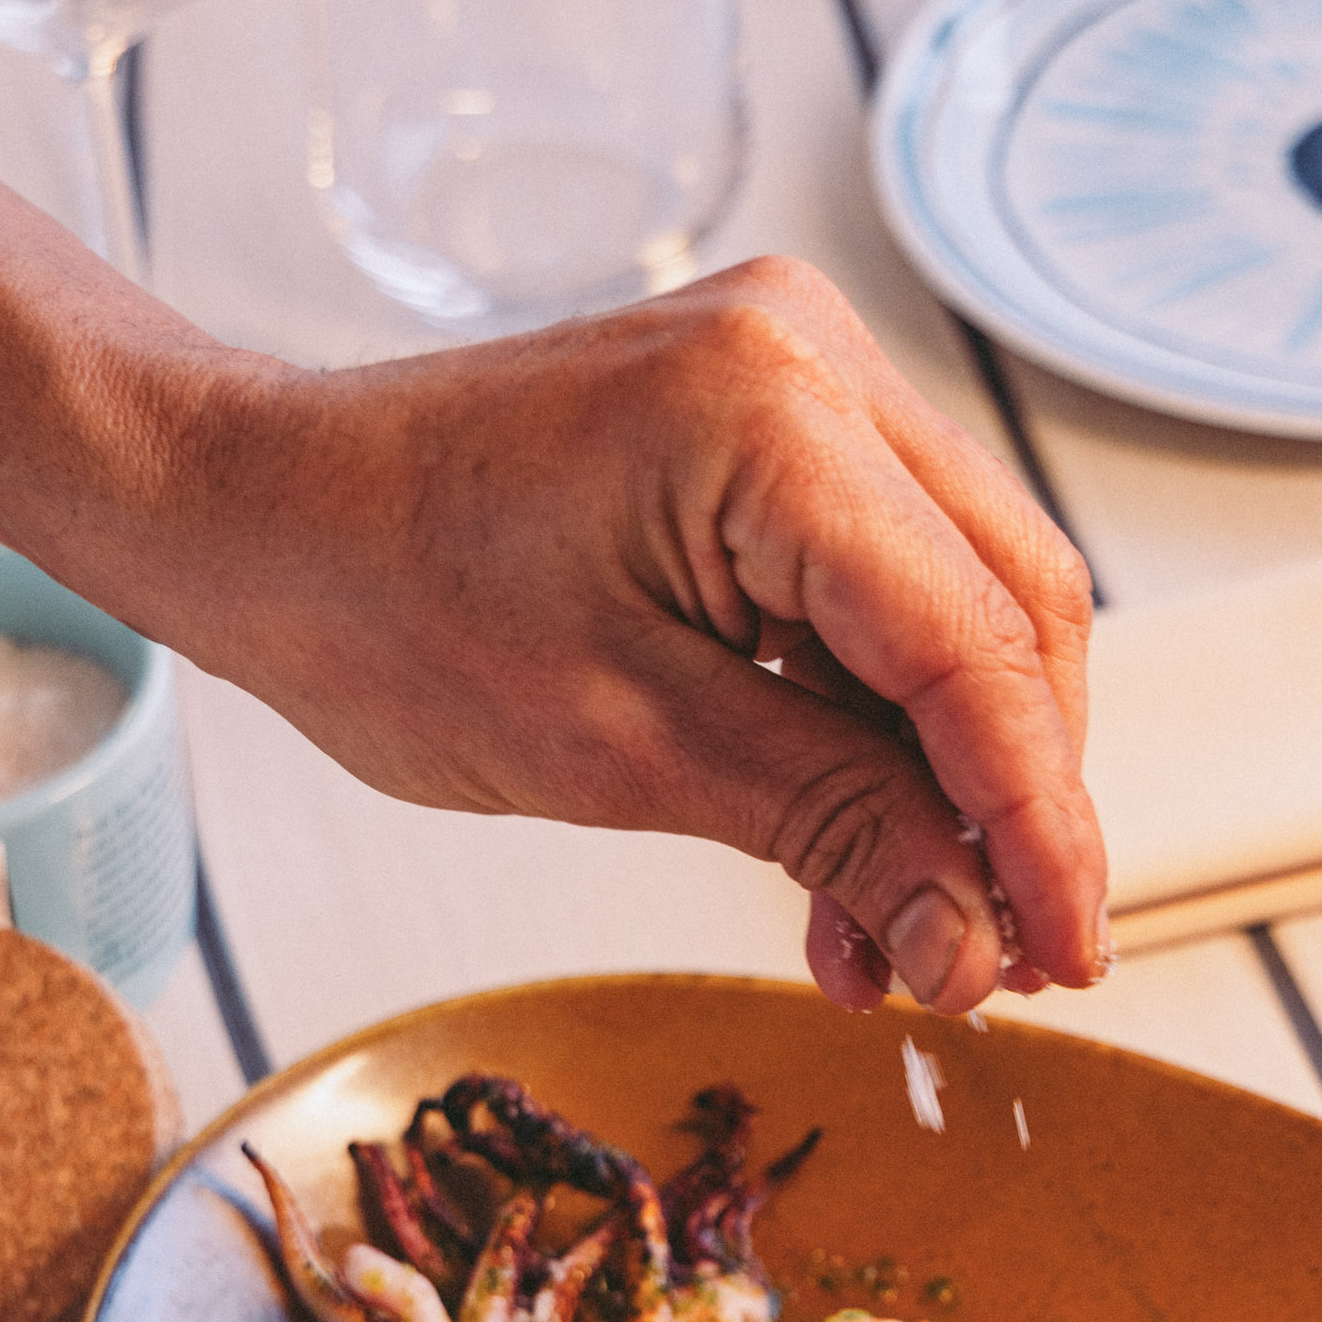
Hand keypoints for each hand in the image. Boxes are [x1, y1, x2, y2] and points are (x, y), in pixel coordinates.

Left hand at [166, 261, 1107, 1015]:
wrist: (256, 511)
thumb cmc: (379, 604)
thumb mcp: (616, 750)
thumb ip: (826, 826)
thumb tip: (973, 939)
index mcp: (771, 412)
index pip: (976, 648)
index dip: (1039, 824)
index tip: (1065, 960)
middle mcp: (815, 356)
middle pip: (1010, 611)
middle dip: (1011, 803)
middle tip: (985, 965)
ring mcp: (802, 374)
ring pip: (965, 604)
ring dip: (945, 781)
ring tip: (894, 942)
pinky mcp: (775, 419)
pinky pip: (886, 581)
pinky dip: (880, 723)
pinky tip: (850, 856)